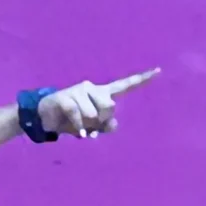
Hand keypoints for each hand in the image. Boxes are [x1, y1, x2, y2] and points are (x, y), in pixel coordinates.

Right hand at [39, 69, 158, 138]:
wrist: (47, 119)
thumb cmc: (73, 121)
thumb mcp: (92, 128)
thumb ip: (106, 126)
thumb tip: (111, 124)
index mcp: (102, 94)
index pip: (125, 86)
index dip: (142, 80)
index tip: (159, 71)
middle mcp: (92, 88)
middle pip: (110, 106)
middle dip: (101, 121)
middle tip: (90, 126)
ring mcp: (78, 91)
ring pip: (94, 113)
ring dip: (87, 125)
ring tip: (79, 126)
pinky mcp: (65, 97)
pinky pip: (78, 114)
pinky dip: (79, 127)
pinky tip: (79, 134)